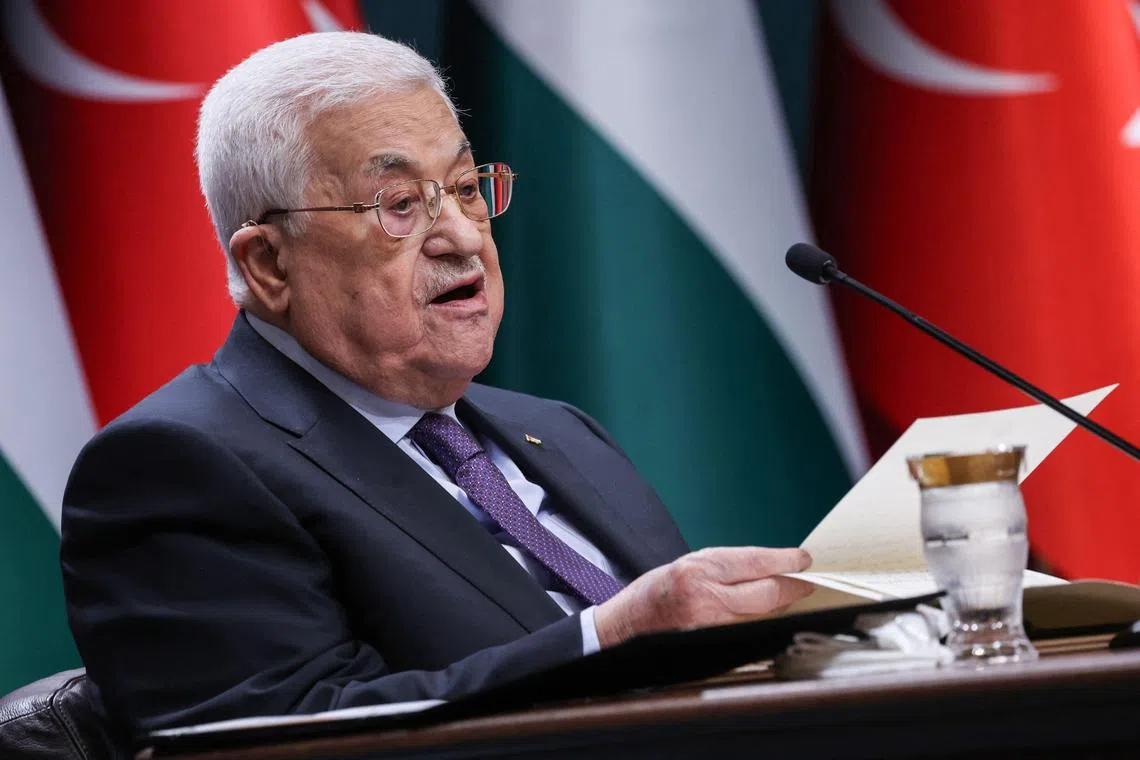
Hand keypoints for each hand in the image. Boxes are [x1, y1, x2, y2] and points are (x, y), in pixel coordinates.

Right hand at [593, 546, 813, 648]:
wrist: (625, 629)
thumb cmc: (654, 593)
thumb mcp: (688, 565)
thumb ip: (726, 567)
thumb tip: (769, 567)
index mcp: (698, 571)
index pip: (756, 563)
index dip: (786, 561)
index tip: (804, 560)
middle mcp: (706, 599)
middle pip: (768, 593)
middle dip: (793, 586)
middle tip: (808, 581)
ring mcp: (711, 628)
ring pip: (764, 616)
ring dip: (781, 606)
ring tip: (791, 596)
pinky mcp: (713, 648)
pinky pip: (750, 634)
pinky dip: (763, 623)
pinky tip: (769, 616)